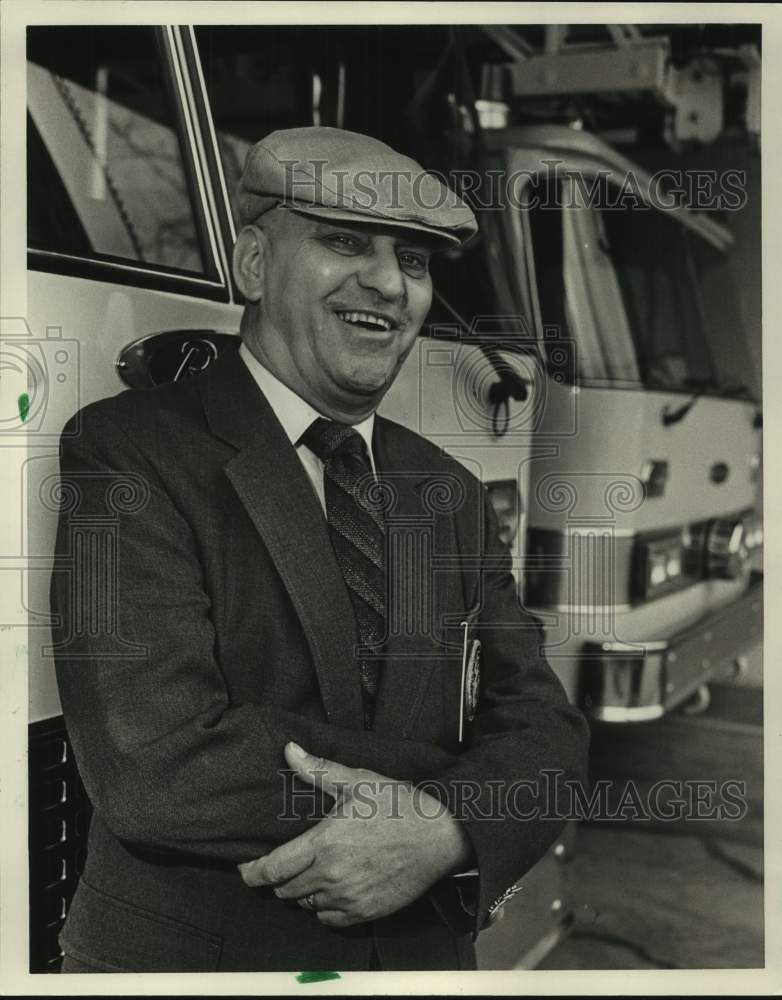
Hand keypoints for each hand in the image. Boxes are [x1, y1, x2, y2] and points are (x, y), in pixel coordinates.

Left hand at [238, 742, 472, 926]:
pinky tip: (331, 891)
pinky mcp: (366, 913)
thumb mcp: (357, 781)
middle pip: (285, 890)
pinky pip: (329, 919)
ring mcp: (348, 898)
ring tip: (309, 874)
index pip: (272, 869)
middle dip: (278, 879)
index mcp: (324, 843)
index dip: (252, 872)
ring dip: (301, 892)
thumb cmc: (399, 805)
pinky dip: (323, 908)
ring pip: (306, 905)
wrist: (440, 837)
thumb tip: (289, 750)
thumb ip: (318, 770)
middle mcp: (330, 876)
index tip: (245, 868)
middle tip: (282, 864)